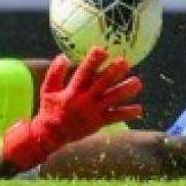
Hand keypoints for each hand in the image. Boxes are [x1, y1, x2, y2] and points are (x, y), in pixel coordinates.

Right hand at [1, 47, 142, 170]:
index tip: (102, 50)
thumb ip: (55, 73)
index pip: (84, 73)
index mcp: (72, 91)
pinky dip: (127, 113)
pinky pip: (115, 117)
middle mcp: (85, 100)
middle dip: (114, 72)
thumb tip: (63, 56)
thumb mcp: (47, 90)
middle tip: (125, 62)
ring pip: (112, 99)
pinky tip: (139, 108)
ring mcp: (93, 112)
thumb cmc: (49, 109)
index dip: (93, 61)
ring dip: (125, 91)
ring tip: (137, 82)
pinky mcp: (99, 123)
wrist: (51, 136)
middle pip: (102, 84)